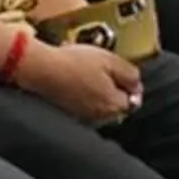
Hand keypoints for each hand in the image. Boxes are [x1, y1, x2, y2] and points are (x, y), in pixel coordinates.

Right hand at [23, 40, 143, 126]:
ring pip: (99, 106)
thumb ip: (130, 74)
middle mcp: (101, 117)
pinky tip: (74, 81)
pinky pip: (83, 106)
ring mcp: (83, 118)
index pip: (133, 99)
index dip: (130, 83)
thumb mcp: (110, 60)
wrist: (41, 69)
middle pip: (116, 105)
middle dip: (114, 90)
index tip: (123, 72)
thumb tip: (138, 84)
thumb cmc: (74, 63)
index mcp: (114, 104)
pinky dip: (82, 96)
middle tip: (105, 70)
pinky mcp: (68, 115)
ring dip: (98, 93)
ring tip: (88, 73)